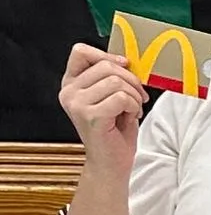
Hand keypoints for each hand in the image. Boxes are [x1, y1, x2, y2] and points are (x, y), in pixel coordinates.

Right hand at [59, 43, 145, 179]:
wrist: (111, 163)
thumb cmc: (114, 131)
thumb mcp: (111, 96)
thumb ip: (111, 77)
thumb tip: (127, 60)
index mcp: (71, 84)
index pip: (80, 51)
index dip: (106, 55)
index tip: (125, 66)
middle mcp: (68, 92)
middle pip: (106, 65)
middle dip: (131, 80)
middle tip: (138, 97)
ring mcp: (77, 104)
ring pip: (116, 81)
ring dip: (133, 95)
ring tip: (132, 110)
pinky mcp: (90, 116)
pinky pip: (122, 97)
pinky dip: (134, 106)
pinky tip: (130, 118)